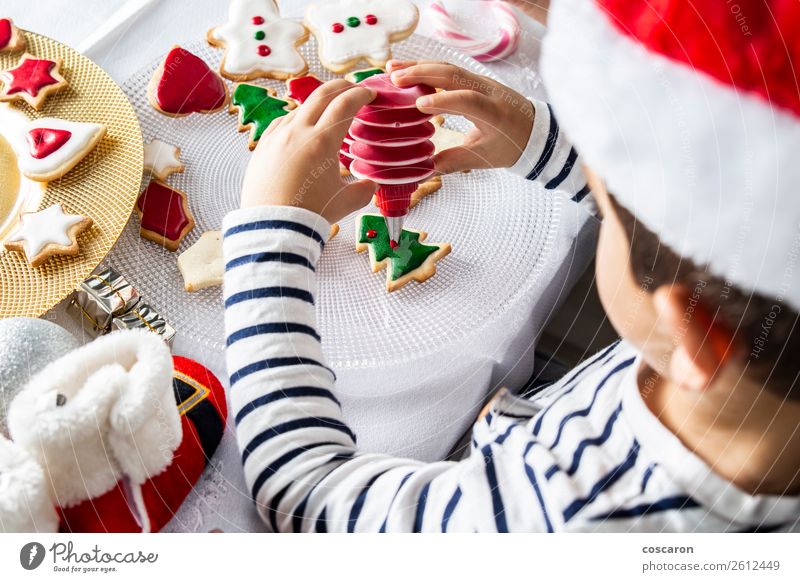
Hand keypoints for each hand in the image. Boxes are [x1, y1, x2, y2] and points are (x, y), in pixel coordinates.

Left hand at [240, 79, 377, 222]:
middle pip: (322, 94)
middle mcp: (298, 131)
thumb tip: (370, 185)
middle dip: (342, 87)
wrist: (272, 227)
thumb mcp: (345, 203)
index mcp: (322, 141)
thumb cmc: (309, 215)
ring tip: (328, 111)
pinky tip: (302, 128)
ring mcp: (277, 136)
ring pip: (301, 107)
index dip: (361, 94)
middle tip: (353, 89)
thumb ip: (363, 190)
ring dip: (319, 104)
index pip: (345, 104)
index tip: (370, 93)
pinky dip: (297, 119)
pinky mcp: (263, 146)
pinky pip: (282, 122)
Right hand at [388, 61, 533, 174]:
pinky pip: (449, 69)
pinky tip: (407, 69)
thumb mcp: (483, 158)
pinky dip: (426, 67)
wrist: (535, 129)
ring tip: (391, 68)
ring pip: (448, 67)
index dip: (444, 100)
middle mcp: (488, 91)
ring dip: (419, 65)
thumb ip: (453, 162)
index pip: (468, 100)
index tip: (419, 104)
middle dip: (422, 73)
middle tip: (393, 77)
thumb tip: (422, 171)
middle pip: (454, 74)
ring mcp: (481, 81)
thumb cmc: (510, 145)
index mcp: (494, 113)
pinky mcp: (474, 78)